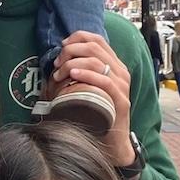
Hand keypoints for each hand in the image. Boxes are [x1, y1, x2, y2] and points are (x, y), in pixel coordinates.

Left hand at [51, 31, 135, 165]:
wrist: (113, 141)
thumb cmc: (97, 113)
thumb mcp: (90, 87)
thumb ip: (82, 71)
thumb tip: (61, 58)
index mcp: (115, 65)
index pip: (97, 39)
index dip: (77, 38)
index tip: (62, 46)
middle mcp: (121, 72)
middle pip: (94, 48)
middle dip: (70, 51)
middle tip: (57, 64)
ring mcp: (122, 85)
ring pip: (96, 62)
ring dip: (72, 64)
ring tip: (59, 74)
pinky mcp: (120, 100)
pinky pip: (104, 81)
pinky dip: (86, 75)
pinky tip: (72, 76)